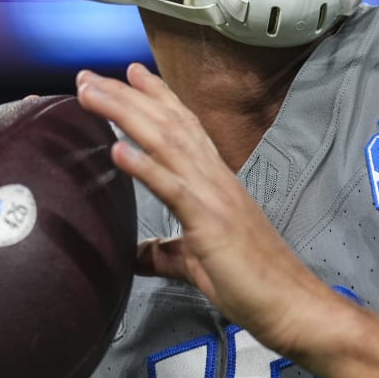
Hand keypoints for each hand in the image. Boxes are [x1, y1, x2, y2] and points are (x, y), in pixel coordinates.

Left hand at [74, 63, 335, 356]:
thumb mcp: (195, 262)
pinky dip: (145, 166)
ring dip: (125, 114)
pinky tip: (117, 150)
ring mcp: (213, 196)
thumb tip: (134, 254)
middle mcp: (214, 178)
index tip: (129, 72)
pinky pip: (173, 188)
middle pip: (166, 123)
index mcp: (214, 182)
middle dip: (125, 95)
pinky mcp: (211, 222)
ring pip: (166, 142)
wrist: (292, 305)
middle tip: (86, 74)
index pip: (183, 126)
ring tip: (90, 94)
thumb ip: (163, 253)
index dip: (156, 96)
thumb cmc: (252, 282)